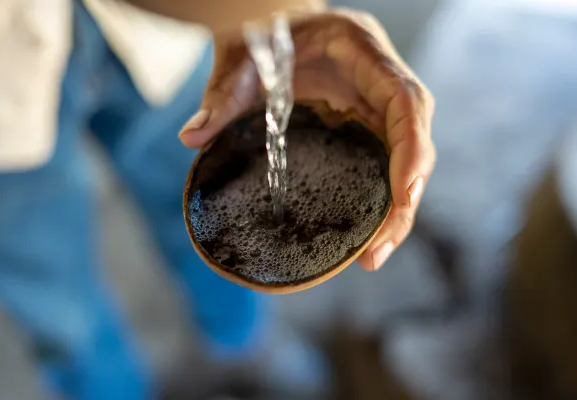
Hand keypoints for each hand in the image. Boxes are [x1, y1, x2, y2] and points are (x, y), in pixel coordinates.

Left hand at [179, 8, 435, 270]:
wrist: (272, 23)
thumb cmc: (262, 31)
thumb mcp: (240, 56)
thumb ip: (223, 93)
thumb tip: (192, 136)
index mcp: (361, 49)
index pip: (404, 99)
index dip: (411, 149)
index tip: (404, 196)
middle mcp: (378, 77)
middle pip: (413, 139)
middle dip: (405, 197)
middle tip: (377, 252)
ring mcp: (374, 101)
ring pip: (405, 156)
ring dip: (395, 208)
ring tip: (372, 256)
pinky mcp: (364, 121)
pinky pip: (383, 160)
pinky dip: (379, 197)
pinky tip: (364, 231)